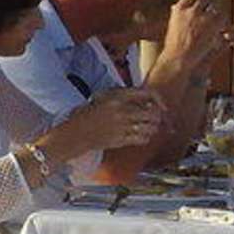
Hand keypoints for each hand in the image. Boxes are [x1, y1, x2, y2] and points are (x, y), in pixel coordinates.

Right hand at [48, 87, 165, 158]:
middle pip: (153, 113)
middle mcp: (121, 111)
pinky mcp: (121, 140)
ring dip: (153, 127)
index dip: (158, 99)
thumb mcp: (100, 97)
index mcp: (116, 98)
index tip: (160, 105)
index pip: (147, 93)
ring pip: (150, 127)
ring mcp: (122, 126)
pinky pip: (143, 138)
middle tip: (155, 117)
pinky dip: (146, 137)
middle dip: (158, 116)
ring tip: (148, 126)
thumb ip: (121, 96)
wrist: (73, 134)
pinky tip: (140, 135)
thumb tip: (143, 100)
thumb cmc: (85, 115)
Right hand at [158, 0, 229, 76]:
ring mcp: (201, 17)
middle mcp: (190, 11)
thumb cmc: (173, 46)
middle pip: (204, 0)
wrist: (179, 58)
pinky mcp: (212, 25)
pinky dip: (222, 23)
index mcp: (178, 10)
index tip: (201, 3)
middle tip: (210, 14)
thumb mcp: (171, 27)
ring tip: (215, 25)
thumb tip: (174, 6)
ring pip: (214, 9)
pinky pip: (222, 17)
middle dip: (208, 6)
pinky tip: (219, 30)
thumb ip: (176, 15)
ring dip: (216, 16)